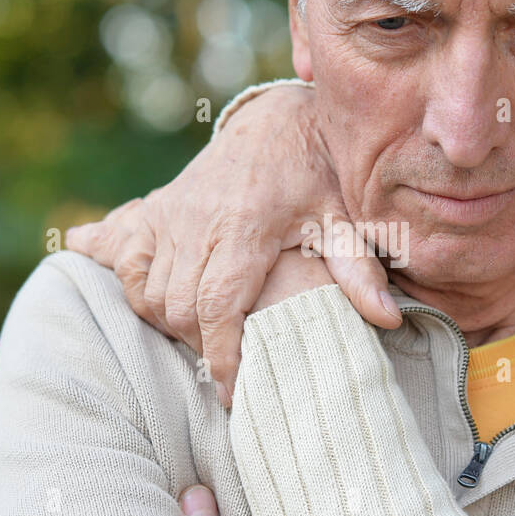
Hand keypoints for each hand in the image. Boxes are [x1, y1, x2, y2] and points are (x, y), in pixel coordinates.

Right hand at [66, 84, 400, 403]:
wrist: (273, 123)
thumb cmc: (314, 175)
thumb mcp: (342, 217)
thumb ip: (359, 269)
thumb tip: (388, 319)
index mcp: (244, 226)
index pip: (219, 305)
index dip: (221, 355)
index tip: (231, 392)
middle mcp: (197, 221)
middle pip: (180, 308)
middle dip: (200, 348)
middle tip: (230, 369)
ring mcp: (169, 215)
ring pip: (149, 294)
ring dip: (171, 327)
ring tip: (207, 342)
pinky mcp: (153, 212)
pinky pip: (126, 265)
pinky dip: (137, 294)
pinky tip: (165, 312)